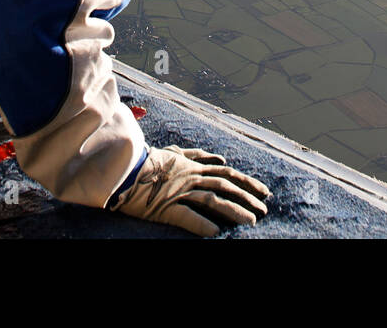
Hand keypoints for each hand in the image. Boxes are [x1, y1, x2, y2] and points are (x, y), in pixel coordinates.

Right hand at [111, 145, 270, 236]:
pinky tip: (215, 234)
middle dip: (248, 198)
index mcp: (192, 167)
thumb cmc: (146, 161)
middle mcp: (190, 178)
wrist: (122, 166)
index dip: (247, 182)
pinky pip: (186, 216)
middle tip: (264, 210)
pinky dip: (201, 225)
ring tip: (250, 222)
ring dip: (233, 211)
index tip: (264, 191)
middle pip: (226, 187)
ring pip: (213, 200)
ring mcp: (179, 191)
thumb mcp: (174, 152)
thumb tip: (219, 159)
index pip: (227, 173)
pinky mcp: (165, 206)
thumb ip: (196, 155)